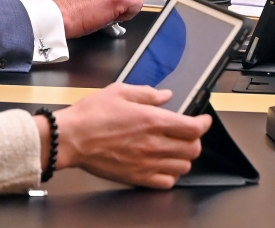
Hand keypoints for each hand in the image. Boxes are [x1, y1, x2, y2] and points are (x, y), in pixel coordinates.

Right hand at [47, 83, 210, 187]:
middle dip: (195, 139)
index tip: (203, 120)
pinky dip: (170, 175)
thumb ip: (147, 93)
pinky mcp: (137, 177)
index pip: (193, 127)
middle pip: (193, 148)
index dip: (204, 123)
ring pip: (183, 167)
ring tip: (175, 149)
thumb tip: (166, 95)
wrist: (70, 138)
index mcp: (152, 120)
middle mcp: (154, 144)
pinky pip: (166, 182)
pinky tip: (162, 165)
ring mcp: (147, 163)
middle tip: (188, 133)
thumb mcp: (119, 92)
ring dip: (184, 157)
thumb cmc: (91, 115)